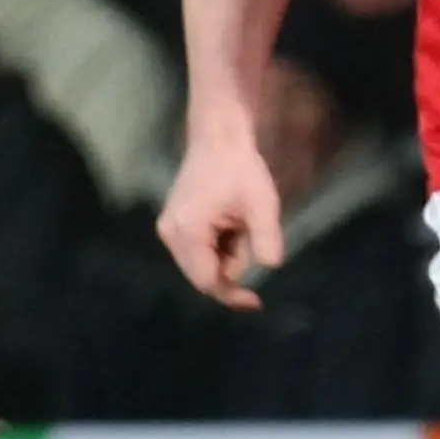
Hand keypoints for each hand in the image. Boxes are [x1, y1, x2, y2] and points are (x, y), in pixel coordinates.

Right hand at [157, 134, 284, 308]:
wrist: (218, 137)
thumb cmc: (240, 168)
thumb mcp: (262, 204)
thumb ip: (265, 239)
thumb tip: (270, 267)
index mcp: (187, 231)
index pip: (207, 281)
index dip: (233, 295)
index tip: (257, 301)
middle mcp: (170, 234)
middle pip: (202, 275)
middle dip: (232, 267)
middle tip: (251, 238)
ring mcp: (169, 229)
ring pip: (202, 263)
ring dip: (227, 255)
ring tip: (241, 223)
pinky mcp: (173, 224)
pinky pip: (198, 250)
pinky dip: (219, 246)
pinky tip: (230, 222)